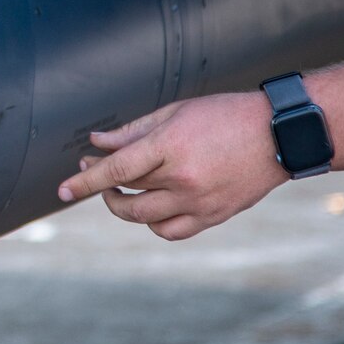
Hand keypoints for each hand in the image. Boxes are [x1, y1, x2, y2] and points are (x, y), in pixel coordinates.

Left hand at [55, 93, 287, 239]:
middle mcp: (183, 179)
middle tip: (94, 171)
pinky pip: (171, 231)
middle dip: (102, 186)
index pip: (116, 169)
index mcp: (171, 146)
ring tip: (117, 190)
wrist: (280, 135)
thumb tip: (97, 142)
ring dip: (122, 207)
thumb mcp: (176, 112)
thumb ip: (133, 131)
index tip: (63, 189)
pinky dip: (153, 224)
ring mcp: (199, 202)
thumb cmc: (226, 115)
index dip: (85, 179)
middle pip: (127, 192)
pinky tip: (149, 207)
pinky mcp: (213, 216)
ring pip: (144, 217)